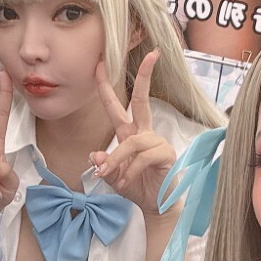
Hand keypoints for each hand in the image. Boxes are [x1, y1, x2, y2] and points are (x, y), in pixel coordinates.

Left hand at [90, 50, 177, 214]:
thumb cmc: (136, 187)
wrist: (156, 206)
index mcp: (130, 134)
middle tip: (151, 54)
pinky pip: (141, 158)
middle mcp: (144, 133)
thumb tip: (95, 156)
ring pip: (131, 142)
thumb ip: (103, 165)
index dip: (106, 87)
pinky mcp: (165, 154)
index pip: (117, 106)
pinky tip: (125, 183)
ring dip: (116, 160)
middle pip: (142, 100)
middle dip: (145, 76)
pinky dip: (129, 171)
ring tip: (111, 178)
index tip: (100, 65)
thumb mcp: (113, 177)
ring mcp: (156, 142)